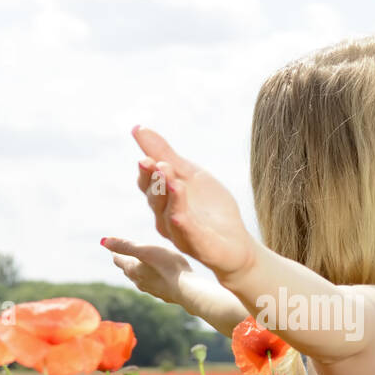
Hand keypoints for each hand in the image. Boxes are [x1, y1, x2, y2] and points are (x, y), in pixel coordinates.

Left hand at [101, 236, 192, 307]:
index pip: (119, 259)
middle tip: (123, 255)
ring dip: (138, 271)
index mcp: (133, 270)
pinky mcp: (164, 294)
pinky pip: (153, 284)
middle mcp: (139, 281)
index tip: (112, 246)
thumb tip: (103, 241)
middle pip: (128, 270)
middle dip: (125, 261)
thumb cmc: (167, 266)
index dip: (115, 251)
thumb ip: (125, 245)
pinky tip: (157, 278)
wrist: (187, 289)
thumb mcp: (146, 250)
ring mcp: (151, 289)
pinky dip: (151, 278)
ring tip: (139, 266)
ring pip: (140, 279)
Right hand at [131, 125, 258, 282]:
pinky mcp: (198, 246)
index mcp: (162, 201)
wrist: (237, 242)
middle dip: (155, 182)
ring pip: (169, 215)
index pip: (147, 184)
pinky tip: (180, 213)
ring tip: (172, 180)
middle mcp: (165, 219)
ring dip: (169, 197)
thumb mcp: (191, 175)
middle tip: (157, 164)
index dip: (146, 171)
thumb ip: (166, 155)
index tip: (145, 156)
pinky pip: (187, 233)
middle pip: (155, 199)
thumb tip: (137, 128)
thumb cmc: (211, 209)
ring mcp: (180, 234)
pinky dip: (183, 222)